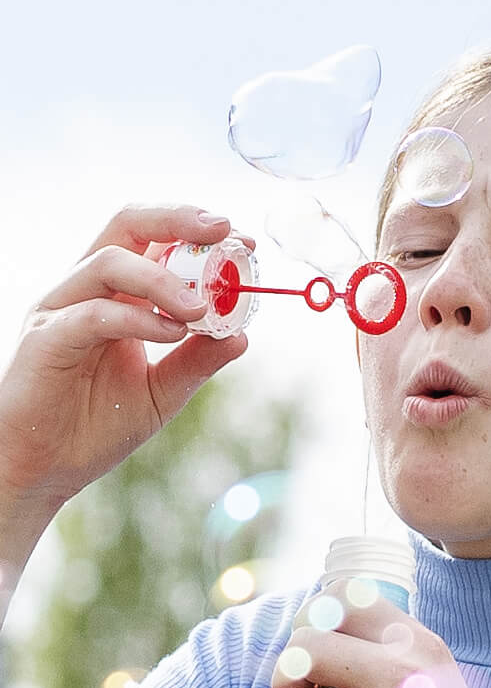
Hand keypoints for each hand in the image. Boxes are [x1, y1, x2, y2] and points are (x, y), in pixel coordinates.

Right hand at [0, 204, 252, 505]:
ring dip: (165, 280)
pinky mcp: (47, 338)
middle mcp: (88, 290)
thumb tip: (242, 336)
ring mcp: (63, 309)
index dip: (198, 233)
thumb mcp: (163, 392)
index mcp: (118, 295)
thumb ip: (198, 361)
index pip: (156, 241)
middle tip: (225, 232)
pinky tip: (173, 333)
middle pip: (127, 226)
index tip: (246, 242)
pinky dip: (138, 319)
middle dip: (179, 220)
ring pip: (110, 262)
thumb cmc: (97, 424)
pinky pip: (94, 314)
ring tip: (204, 308)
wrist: (47, 467)